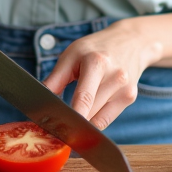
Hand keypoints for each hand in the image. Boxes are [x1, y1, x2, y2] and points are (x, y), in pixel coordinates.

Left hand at [41, 19, 162, 129]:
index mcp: (97, 63)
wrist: (131, 41)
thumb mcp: (71, 54)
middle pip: (89, 112)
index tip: (56, 130)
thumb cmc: (95, 47)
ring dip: (83, 123)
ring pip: (98, 120)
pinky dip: (94, 120)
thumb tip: (40, 100)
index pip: (84, 98)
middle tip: (57, 125)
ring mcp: (125, 89)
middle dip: (72, 121)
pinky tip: (88, 113)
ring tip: (73, 117)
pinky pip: (107, 119)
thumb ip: (55, 78)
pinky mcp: (130, 98)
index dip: (70, 117)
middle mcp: (115, 77)